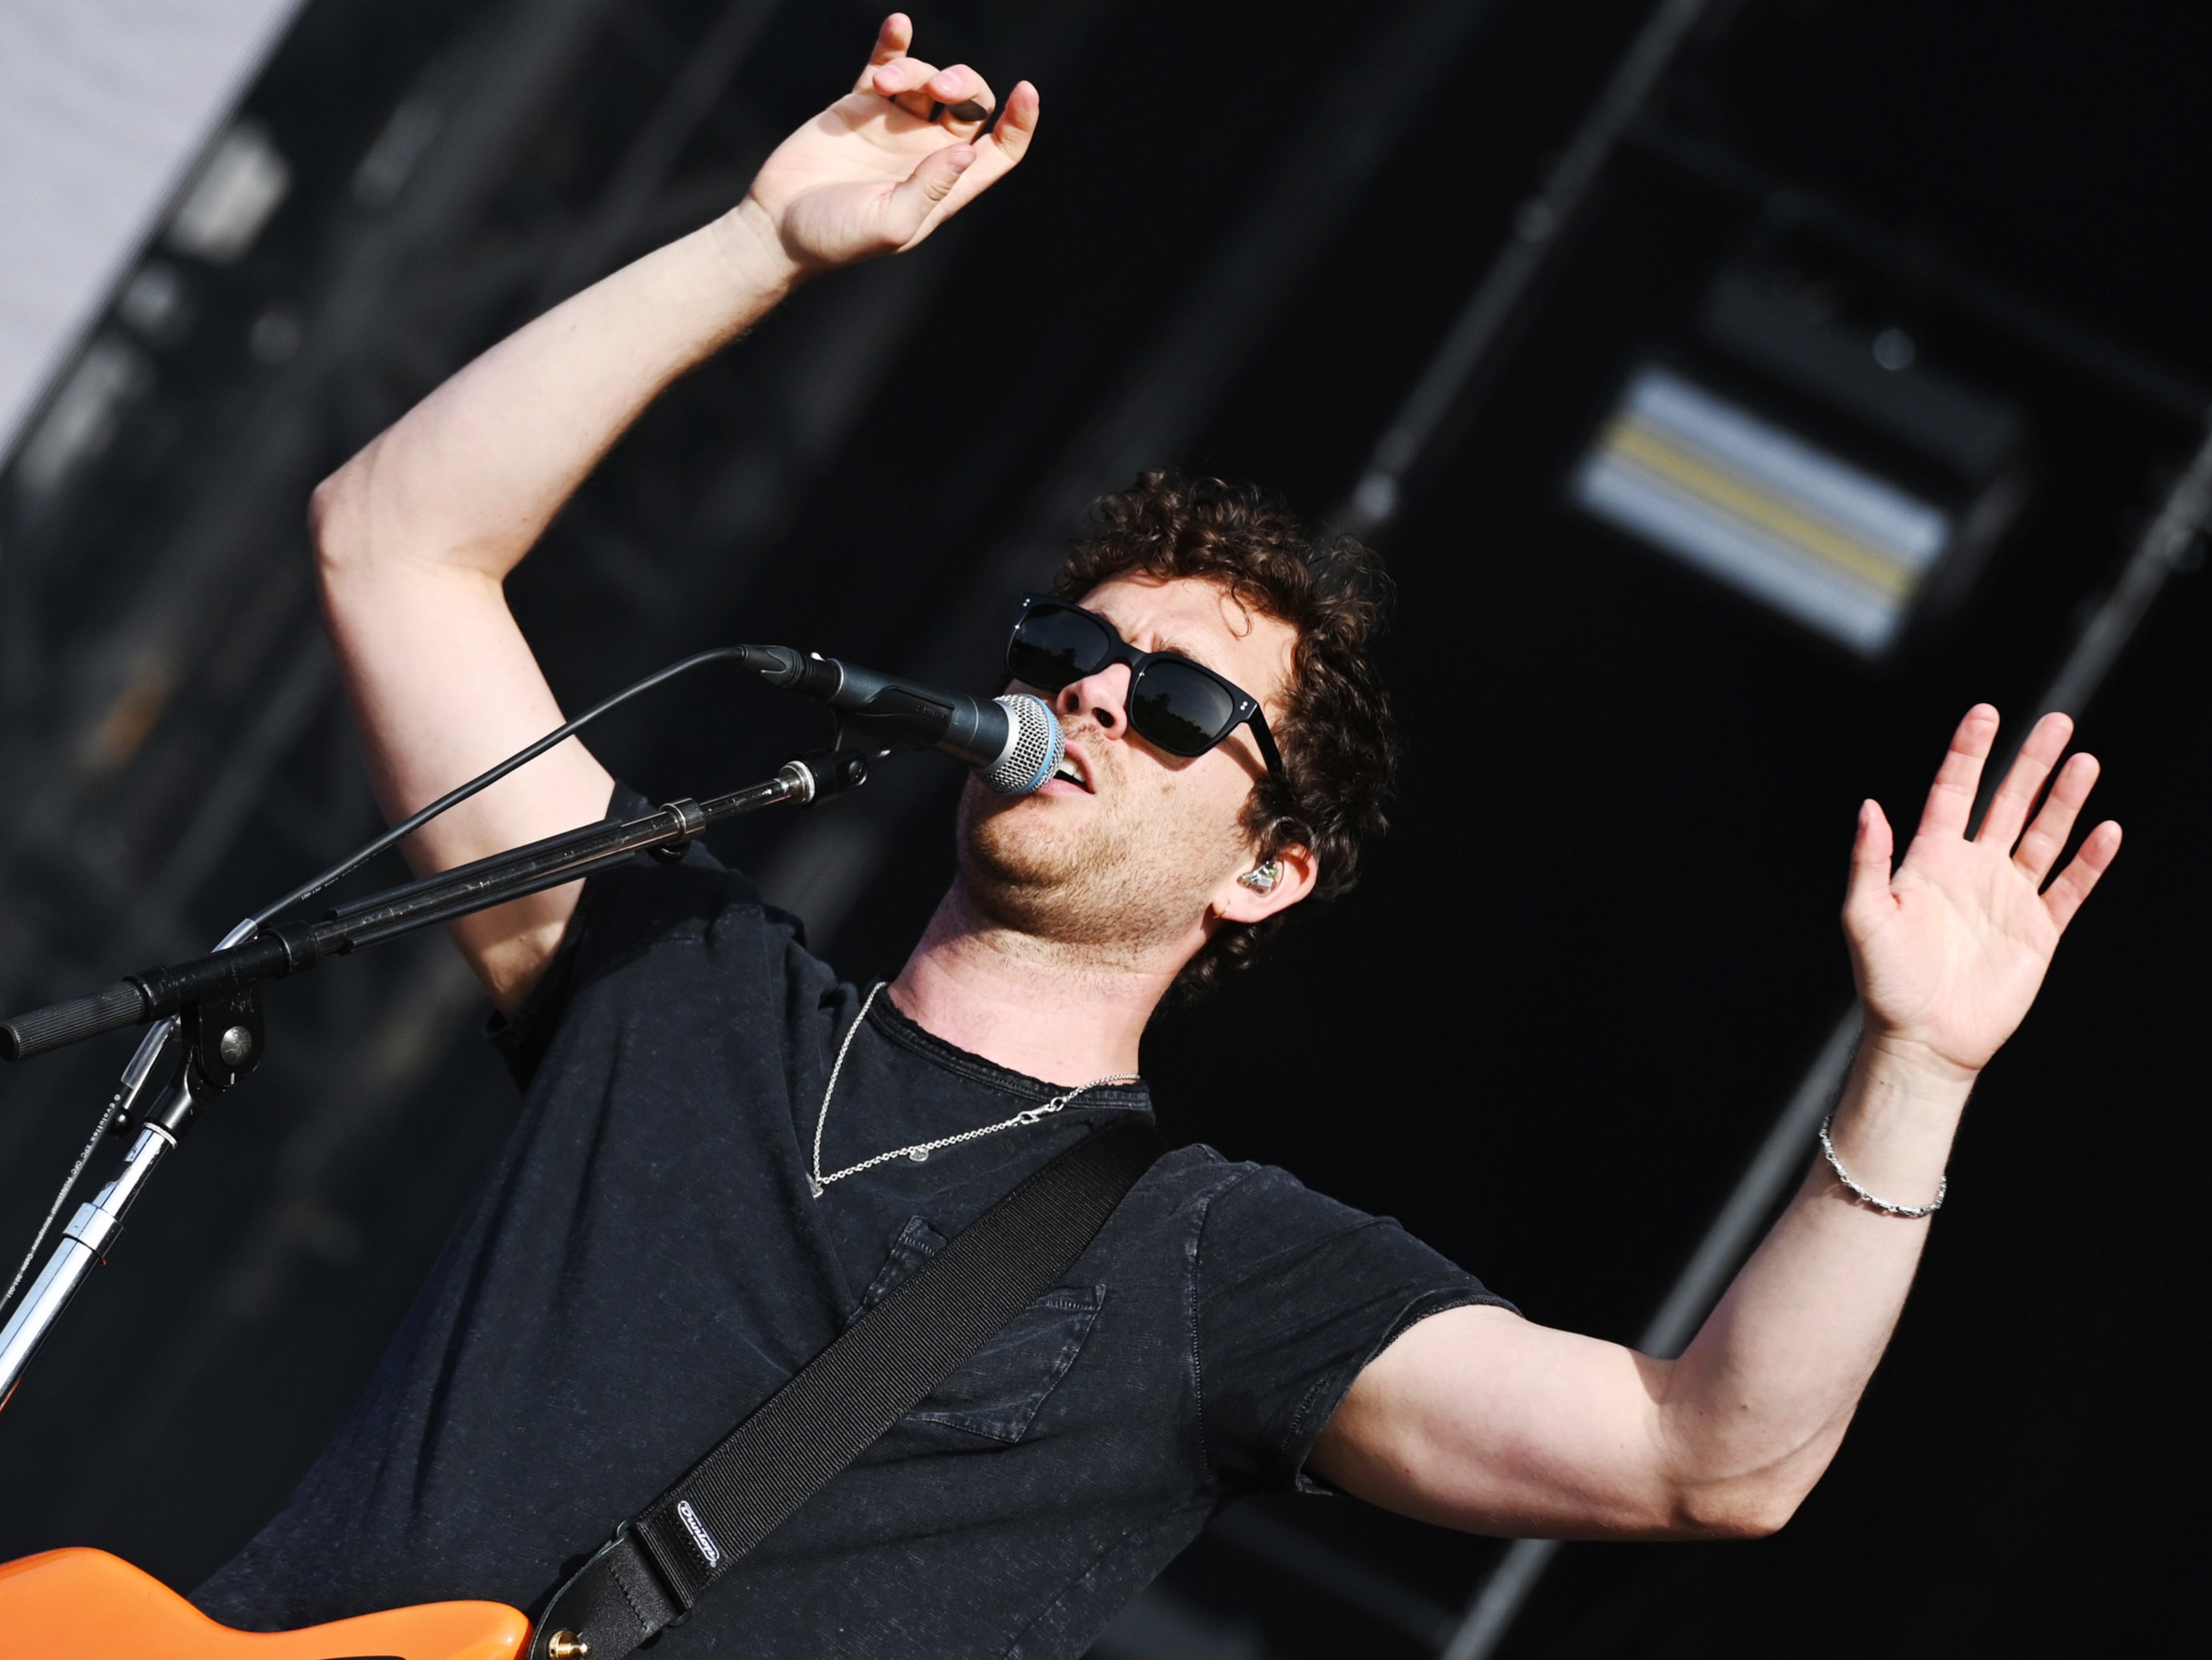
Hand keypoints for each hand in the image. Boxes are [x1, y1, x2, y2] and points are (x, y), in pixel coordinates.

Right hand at [730, 14, 1037, 278]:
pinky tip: (899, 25)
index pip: (1000, 151)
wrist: (776, 226)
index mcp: (945, 187)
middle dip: (963, 83)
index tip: (1025, 91)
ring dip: (915, 69)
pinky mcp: (859, 106)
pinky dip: (894, 44)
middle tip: (937, 87)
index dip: (1020, 123)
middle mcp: (926, 154)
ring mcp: (894, 127)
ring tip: (883, 84)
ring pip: (928, 80)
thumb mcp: (891, 223)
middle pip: (970, 104)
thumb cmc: (835, 238)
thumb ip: (931, 189)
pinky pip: (885, 65)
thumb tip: (967, 151)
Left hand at [1843, 705, 2120, 1081]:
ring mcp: (2007, 899)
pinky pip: (2069, 888)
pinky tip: (2107, 830)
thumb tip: (1869, 806)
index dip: (1970, 753)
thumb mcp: (1864, 917)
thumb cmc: (1885, 982)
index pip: (1953, 793)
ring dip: (2065, 801)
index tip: (1988, 712)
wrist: (1923, 1039)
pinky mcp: (2037, 931)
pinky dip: (2089, 861)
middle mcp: (1972, 871)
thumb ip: (1868, 861)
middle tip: (2058, 722)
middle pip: (2008, 804)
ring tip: (2086, 762)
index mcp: (1929, 860)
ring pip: (2043, 837)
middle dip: (2032, 763)